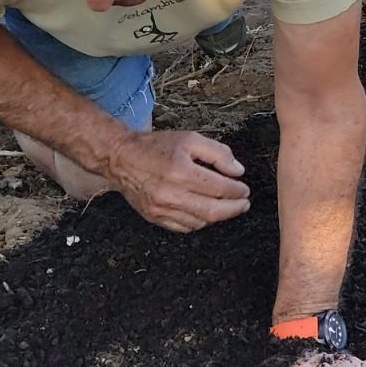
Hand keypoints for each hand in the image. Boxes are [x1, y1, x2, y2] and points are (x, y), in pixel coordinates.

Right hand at [106, 129, 249, 231]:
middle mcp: (171, 194)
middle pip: (213, 211)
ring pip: (199, 222)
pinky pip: (183, 227)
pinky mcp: (154, 217)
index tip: (244, 189)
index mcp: (182, 172)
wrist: (121, 158)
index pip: (220, 188)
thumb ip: (218, 153)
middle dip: (234, 208)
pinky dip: (199, 222)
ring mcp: (161, 209)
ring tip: (227, 208)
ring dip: (217, 217)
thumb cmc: (156, 146)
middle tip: (244, 204)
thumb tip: (238, 171)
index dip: (237, 191)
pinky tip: (206, 213)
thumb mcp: (190, 139)